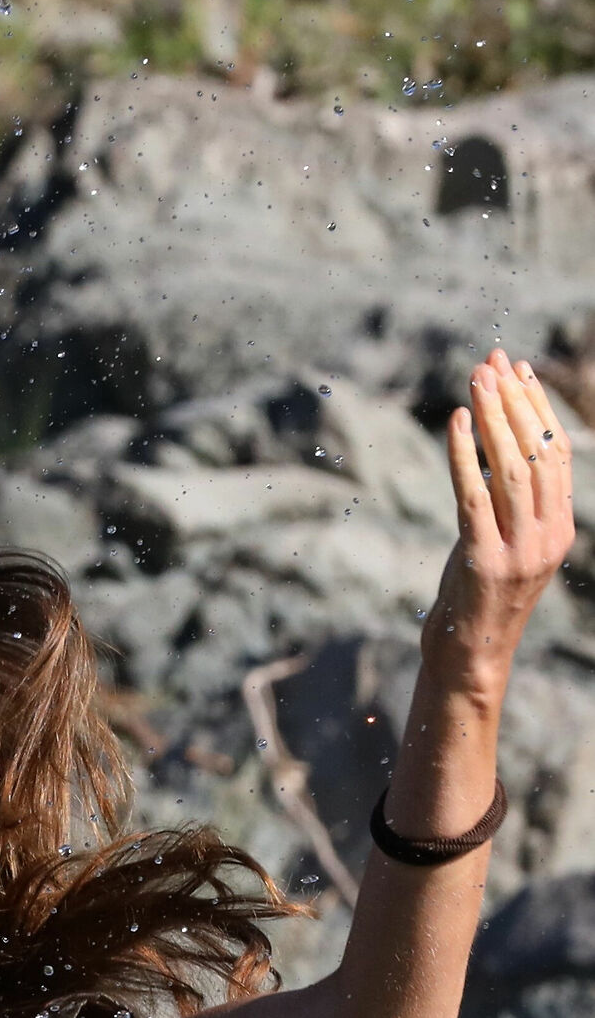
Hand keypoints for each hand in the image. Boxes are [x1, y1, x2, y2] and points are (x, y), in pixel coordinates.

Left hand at [429, 348, 575, 682]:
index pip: (557, 453)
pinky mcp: (485, 563)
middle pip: (538, 452)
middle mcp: (549, 536)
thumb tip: (490, 440)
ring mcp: (520, 551)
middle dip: (514, 401)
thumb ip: (506, 500)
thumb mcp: (503, 540)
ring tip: (476, 379)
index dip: (538, 406)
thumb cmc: (478, 593)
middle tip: (492, 361)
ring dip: (493, 418)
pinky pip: (474, 496)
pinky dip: (464, 455)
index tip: (517, 368)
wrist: (471, 655)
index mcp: (561, 527)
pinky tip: (456, 422)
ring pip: (512, 468)